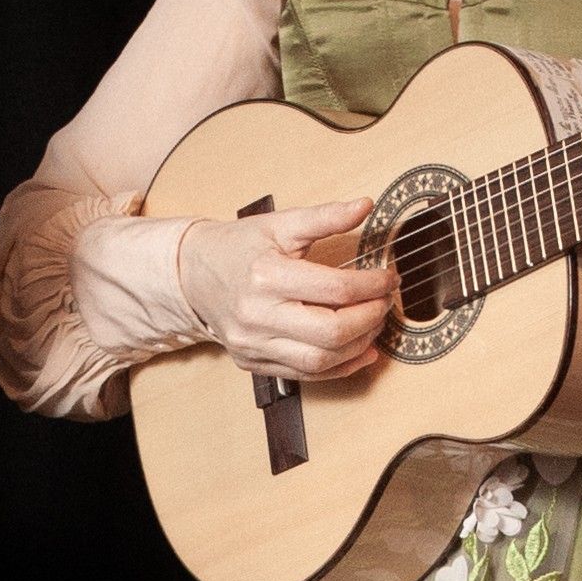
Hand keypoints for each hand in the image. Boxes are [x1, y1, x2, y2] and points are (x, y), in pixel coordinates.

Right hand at [173, 196, 394, 377]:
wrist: (192, 275)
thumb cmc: (239, 247)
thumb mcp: (280, 223)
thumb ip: (325, 216)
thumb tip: (365, 205)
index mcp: (266, 276)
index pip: (335, 289)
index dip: (372, 286)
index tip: (389, 278)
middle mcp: (257, 316)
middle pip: (331, 332)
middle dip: (370, 318)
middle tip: (385, 303)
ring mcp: (254, 345)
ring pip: (321, 361)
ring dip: (359, 346)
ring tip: (374, 324)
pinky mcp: (253, 363)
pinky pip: (306, 375)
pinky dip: (340, 368)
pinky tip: (361, 351)